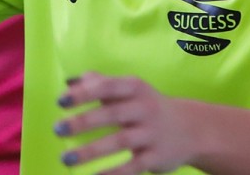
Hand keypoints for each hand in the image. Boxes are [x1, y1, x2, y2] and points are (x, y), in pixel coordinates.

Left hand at [55, 72, 192, 173]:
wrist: (192, 129)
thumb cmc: (147, 106)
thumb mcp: (130, 89)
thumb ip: (101, 84)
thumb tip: (70, 83)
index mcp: (134, 87)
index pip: (107, 86)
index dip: (83, 94)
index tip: (60, 102)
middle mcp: (144, 108)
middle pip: (111, 114)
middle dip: (82, 122)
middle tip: (57, 130)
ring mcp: (152, 133)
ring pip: (120, 141)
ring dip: (91, 151)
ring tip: (66, 159)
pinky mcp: (156, 157)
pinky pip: (133, 166)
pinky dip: (113, 173)